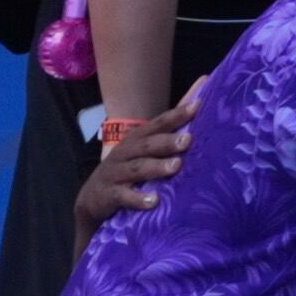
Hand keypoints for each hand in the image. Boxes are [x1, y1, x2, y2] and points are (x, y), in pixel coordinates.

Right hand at [70, 82, 204, 246]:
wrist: (93, 198)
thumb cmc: (128, 168)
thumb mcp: (145, 149)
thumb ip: (171, 129)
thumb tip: (201, 95)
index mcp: (137, 139)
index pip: (158, 123)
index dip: (176, 114)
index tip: (197, 106)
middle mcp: (126, 152)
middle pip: (147, 144)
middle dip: (167, 141)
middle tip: (188, 140)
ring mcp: (116, 173)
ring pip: (137, 168)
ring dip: (156, 167)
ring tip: (176, 166)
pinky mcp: (109, 195)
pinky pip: (124, 196)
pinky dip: (138, 198)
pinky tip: (154, 201)